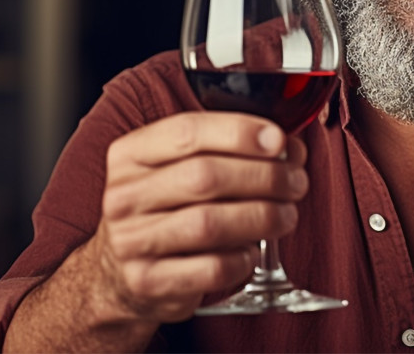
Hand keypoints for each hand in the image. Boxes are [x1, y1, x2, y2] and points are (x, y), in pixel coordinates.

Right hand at [92, 111, 307, 323]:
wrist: (117, 274)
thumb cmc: (161, 211)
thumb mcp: (172, 168)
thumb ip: (221, 149)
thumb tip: (285, 146)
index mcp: (130, 155)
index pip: (187, 132)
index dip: (239, 132)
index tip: (278, 141)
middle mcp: (124, 196)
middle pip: (204, 177)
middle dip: (263, 177)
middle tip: (295, 182)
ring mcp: (131, 241)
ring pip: (209, 224)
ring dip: (261, 217)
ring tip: (286, 215)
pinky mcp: (149, 282)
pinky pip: (210, 269)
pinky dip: (242, 259)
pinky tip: (253, 251)